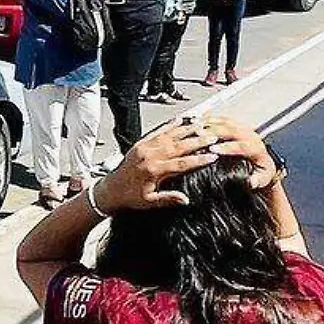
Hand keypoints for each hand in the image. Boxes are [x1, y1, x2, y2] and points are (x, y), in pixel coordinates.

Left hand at [92, 121, 220, 211]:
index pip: (182, 164)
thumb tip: (186, 199)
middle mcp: (149, 156)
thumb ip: (168, 199)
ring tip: (201, 124)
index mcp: (153, 171)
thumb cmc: (130, 197)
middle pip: (179, 146)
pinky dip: (169, 125)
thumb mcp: (149, 202)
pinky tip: (179, 120)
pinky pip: (157, 131)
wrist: (111, 189)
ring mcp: (145, 148)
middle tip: (212, 136)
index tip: (213, 156)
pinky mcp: (140, 143)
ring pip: (169, 136)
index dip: (199, 160)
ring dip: (186, 130)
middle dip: (197, 141)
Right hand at [198, 115, 282, 189]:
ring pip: (227, 123)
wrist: (265, 164)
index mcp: (256, 149)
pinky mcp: (238, 126)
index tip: (213, 149)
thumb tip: (250, 181)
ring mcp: (244, 129)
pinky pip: (224, 119)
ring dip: (210, 124)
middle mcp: (251, 136)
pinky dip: (211, 119)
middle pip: (231, 130)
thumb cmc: (261, 172)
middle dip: (214, 132)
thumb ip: (255, 181)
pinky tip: (200, 120)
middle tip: (199, 134)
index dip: (227, 147)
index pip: (241, 146)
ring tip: (196, 126)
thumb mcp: (261, 180)